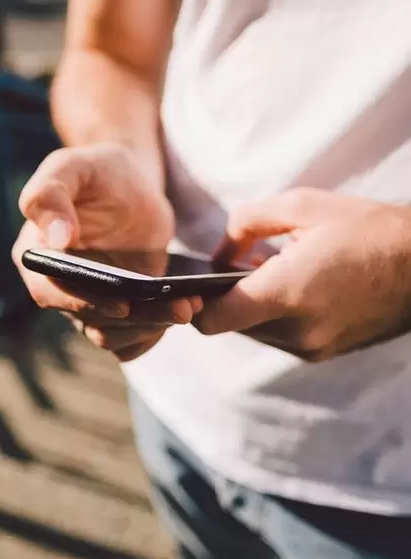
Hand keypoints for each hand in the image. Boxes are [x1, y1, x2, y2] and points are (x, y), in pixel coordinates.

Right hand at [12, 143, 200, 360]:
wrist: (131, 185)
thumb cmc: (97, 171)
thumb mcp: (72, 167)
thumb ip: (51, 194)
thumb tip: (56, 239)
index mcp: (36, 256)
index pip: (49, 291)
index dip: (82, 301)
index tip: (120, 303)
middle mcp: (57, 288)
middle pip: (90, 319)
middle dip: (134, 318)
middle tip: (177, 307)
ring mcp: (88, 303)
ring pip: (113, 335)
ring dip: (151, 327)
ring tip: (187, 307)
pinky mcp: (118, 312)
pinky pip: (131, 340)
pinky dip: (155, 333)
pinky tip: (182, 313)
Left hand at [194, 188, 410, 361]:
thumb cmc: (366, 228)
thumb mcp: (300, 206)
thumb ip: (245, 224)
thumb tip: (219, 255)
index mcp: (286, 294)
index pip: (211, 321)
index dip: (193, 305)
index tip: (193, 284)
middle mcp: (297, 331)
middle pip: (231, 325)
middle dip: (225, 297)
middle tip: (236, 264)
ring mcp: (313, 347)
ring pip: (255, 332)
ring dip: (251, 306)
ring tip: (271, 270)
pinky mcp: (326, 352)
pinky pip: (281, 337)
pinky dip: (276, 315)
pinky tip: (293, 285)